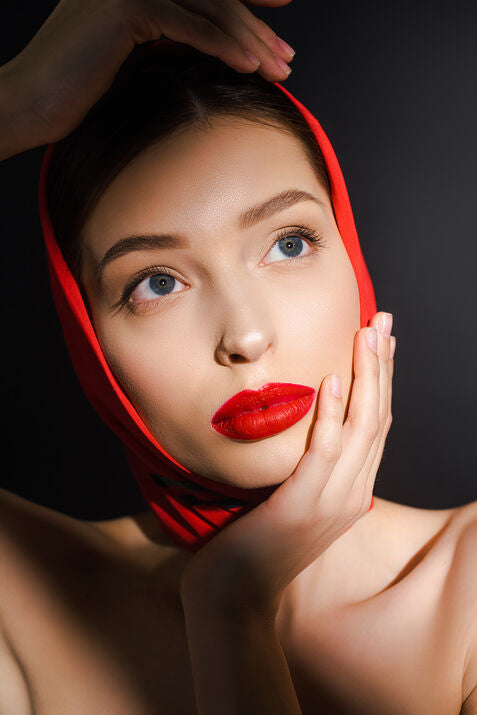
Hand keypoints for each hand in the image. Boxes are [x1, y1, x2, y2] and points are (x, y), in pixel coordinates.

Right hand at [2, 0, 294, 149]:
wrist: (30, 102)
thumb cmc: (77, 89)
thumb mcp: (132, 54)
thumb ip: (167, 37)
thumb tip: (211, 48)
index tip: (280, 16)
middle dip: (257, 25)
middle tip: (287, 56)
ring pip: (208, 7)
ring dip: (249, 39)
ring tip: (278, 69)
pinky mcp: (123, 8)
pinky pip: (188, 25)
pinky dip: (222, 45)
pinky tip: (250, 66)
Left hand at [181, 311, 394, 617]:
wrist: (233, 597)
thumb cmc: (252, 544)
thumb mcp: (290, 501)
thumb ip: (306, 470)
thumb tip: (306, 435)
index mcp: (350, 491)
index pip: (375, 425)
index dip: (382, 380)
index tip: (382, 342)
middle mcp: (350, 494)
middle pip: (377, 418)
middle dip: (382, 366)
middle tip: (383, 322)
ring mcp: (331, 502)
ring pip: (361, 428)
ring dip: (366, 378)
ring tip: (367, 335)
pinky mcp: (302, 507)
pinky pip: (324, 452)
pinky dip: (331, 414)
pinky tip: (331, 380)